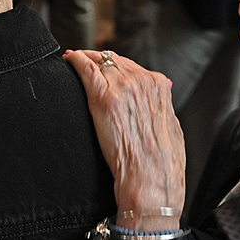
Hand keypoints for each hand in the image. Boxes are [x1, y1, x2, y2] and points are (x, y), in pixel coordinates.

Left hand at [64, 49, 184, 227]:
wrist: (151, 180)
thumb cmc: (162, 163)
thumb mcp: (172, 128)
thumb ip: (163, 110)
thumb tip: (159, 104)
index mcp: (159, 87)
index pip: (132, 67)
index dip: (115, 66)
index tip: (104, 67)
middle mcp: (141, 82)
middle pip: (114, 60)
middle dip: (98, 59)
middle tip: (84, 61)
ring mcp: (122, 88)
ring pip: (99, 61)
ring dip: (85, 58)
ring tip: (73, 60)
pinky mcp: (103, 98)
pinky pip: (85, 69)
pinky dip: (75, 61)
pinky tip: (68, 60)